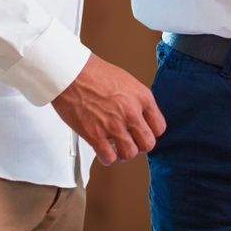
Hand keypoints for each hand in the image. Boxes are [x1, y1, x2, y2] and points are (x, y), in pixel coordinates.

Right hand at [51, 54, 165, 164]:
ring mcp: (114, 125)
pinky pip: (109, 158)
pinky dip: (107, 158)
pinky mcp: (95, 135)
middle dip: (139, 144)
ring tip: (116, 147)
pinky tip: (103, 150)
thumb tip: (140, 116)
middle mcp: (131, 112)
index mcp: (142, 97)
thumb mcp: (127, 81)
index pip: (159, 127)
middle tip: (130, 141)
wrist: (70, 73)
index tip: (143, 132)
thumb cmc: (94, 73)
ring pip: (130, 153)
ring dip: (123, 153)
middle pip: (148, 144)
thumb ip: (136, 100)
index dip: (150, 132)